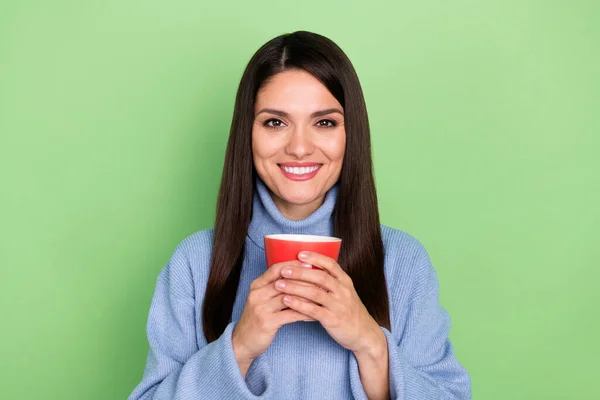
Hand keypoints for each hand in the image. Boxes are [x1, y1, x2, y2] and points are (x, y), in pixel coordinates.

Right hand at [232, 260, 313, 375]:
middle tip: (322, 280)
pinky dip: (304, 313)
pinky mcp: (267, 322)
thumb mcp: (261, 299)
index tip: (310, 263)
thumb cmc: (257, 318)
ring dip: (308, 296)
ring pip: (289, 297)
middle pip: (285, 281)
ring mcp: (261, 308)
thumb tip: (297, 275)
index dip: (294, 265)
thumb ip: (274, 287)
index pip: (276, 269)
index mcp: (257, 285)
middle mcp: (257, 294)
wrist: (242, 342)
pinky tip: (315, 315)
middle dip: (305, 279)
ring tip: (322, 296)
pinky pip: (291, 315)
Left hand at [274, 251, 383, 354]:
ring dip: (295, 287)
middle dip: (300, 272)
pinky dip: (299, 305)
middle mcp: (343, 291)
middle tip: (283, 270)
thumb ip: (331, 281)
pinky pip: (313, 310)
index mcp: (345, 281)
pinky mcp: (333, 319)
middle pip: (320, 277)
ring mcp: (338, 305)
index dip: (315, 257)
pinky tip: (287, 301)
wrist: (364, 333)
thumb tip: (309, 268)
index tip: (299, 253)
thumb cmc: (349, 310)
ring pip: (315, 293)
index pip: (330, 264)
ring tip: (279, 284)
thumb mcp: (345, 291)